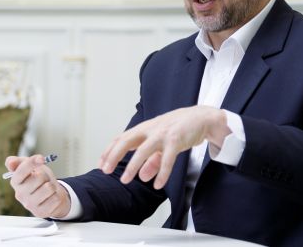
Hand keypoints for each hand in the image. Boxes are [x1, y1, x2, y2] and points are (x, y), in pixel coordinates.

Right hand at [5, 154, 70, 217]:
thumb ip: (19, 162)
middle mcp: (20, 194)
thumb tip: (10, 162)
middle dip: (45, 175)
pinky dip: (56, 196)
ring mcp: (29, 205)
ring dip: (52, 186)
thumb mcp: (31, 166)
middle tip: (44, 179)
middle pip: (39, 177)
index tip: (41, 158)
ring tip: (47, 188)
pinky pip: (55, 198)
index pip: (20, 171)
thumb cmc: (39, 178)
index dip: (31, 163)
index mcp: (15, 181)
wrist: (50, 194)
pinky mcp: (40, 212)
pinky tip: (50, 197)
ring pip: (49, 188)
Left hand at [98, 105, 228, 189]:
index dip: (109, 150)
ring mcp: (163, 134)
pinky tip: (157, 184)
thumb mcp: (162, 144)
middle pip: (127, 140)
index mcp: (144, 129)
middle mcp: (151, 130)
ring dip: (133, 165)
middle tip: (105, 170)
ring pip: (144, 150)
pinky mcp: (177, 140)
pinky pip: (167, 159)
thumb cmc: (179, 129)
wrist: (202, 118)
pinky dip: (162, 172)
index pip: (121, 138)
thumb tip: (143, 176)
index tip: (101, 164)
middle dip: (113, 155)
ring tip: (126, 180)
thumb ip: (152, 161)